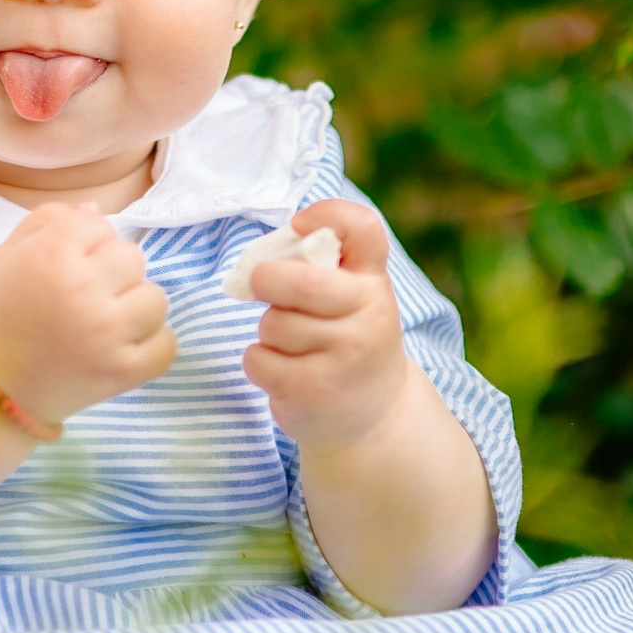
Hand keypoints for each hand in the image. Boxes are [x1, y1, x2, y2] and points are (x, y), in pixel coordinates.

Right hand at [0, 203, 175, 428]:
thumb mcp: (6, 256)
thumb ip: (48, 220)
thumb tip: (96, 210)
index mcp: (52, 254)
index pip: (98, 225)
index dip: (84, 242)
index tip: (67, 265)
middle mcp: (84, 289)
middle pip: (131, 257)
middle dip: (112, 271)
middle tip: (86, 295)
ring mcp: (107, 333)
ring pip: (154, 298)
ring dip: (135, 307)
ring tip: (107, 321)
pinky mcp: (123, 371)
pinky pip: (166, 344)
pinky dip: (151, 345)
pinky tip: (125, 345)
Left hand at [245, 200, 411, 450]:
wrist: (374, 418)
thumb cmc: (349, 342)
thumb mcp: (354, 300)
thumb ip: (322, 271)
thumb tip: (261, 261)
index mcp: (373, 282)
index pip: (363, 229)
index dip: (326, 214)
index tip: (298, 226)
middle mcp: (368, 316)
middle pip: (301, 281)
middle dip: (266, 279)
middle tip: (259, 285)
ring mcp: (344, 356)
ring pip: (274, 323)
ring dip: (268, 331)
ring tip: (291, 346)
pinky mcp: (313, 390)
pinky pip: (258, 358)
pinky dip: (259, 363)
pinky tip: (283, 372)